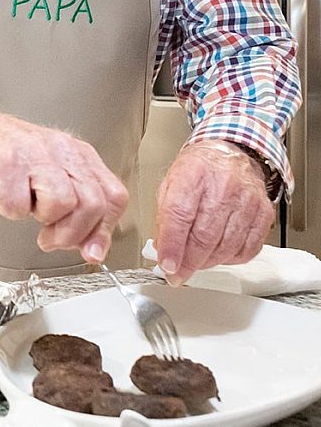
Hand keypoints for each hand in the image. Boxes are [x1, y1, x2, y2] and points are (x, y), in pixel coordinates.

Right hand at [0, 108, 128, 262]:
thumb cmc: (12, 155)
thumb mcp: (54, 176)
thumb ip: (79, 211)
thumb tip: (93, 251)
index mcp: (79, 155)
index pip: (113, 197)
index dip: (104, 230)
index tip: (90, 251)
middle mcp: (61, 150)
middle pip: (92, 204)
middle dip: (72, 234)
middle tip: (51, 237)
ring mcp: (33, 154)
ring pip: (61, 203)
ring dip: (42, 219)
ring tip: (29, 208)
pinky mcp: (4, 162)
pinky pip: (17, 205)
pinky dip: (10, 211)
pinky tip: (6, 196)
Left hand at [155, 140, 274, 285]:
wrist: (231, 152)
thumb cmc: (198, 169)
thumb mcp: (170, 183)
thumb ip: (165, 217)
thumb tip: (163, 250)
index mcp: (193, 175)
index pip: (180, 216)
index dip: (173, 246)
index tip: (167, 266)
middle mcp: (223, 187)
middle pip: (204, 236)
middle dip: (188, 262)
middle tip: (178, 273)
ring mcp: (247, 201)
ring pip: (226, 246)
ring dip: (207, 262)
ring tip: (195, 263)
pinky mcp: (263, 213)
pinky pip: (248, 248)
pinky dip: (230, 259)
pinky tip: (218, 255)